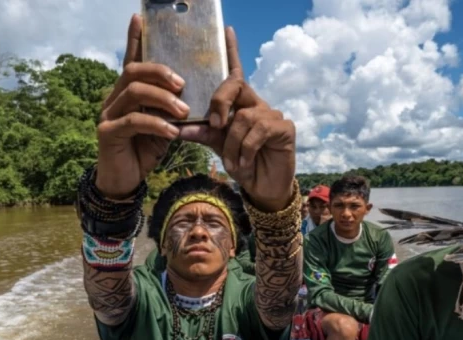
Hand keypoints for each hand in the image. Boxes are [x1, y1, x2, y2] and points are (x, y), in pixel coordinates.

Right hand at [96, 14, 189, 198]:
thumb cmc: (144, 152)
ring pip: (134, 93)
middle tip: (183, 85)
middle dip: (161, 72)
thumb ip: (171, 111)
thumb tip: (192, 97)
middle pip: (134, 71)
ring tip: (184, 112)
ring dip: (164, 100)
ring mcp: (107, 114)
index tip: (140, 18)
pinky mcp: (107, 132)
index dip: (134, 39)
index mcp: (127, 94)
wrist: (124, 181)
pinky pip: (133, 120)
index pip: (132, 62)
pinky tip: (173, 133)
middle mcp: (113, 99)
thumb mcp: (164, 127)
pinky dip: (156, 124)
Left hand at [180, 28, 295, 211]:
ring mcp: (272, 114)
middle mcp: (256, 103)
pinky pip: (260, 129)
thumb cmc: (241, 163)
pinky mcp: (284, 127)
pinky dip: (246, 147)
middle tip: (213, 124)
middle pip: (236, 84)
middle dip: (220, 102)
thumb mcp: (217, 146)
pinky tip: (244, 161)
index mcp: (239, 104)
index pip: (235, 73)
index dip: (232, 51)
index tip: (226, 29)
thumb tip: (177, 126)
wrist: (261, 188)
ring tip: (231, 159)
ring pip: (244, 115)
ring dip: (232, 141)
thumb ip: (200, 133)